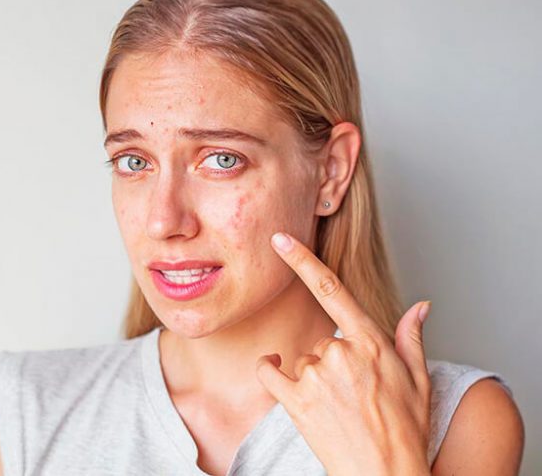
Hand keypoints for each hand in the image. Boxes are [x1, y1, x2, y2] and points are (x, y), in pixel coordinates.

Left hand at [255, 231, 431, 475]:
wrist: (386, 474)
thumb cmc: (406, 429)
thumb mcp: (419, 380)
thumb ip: (411, 337)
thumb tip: (421, 305)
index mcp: (371, 342)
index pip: (332, 289)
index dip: (303, 260)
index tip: (280, 238)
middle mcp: (342, 353)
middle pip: (322, 340)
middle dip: (333, 362)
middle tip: (353, 394)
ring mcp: (317, 377)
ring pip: (302, 359)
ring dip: (313, 378)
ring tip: (338, 407)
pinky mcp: (295, 400)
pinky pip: (269, 372)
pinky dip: (269, 370)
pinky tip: (277, 374)